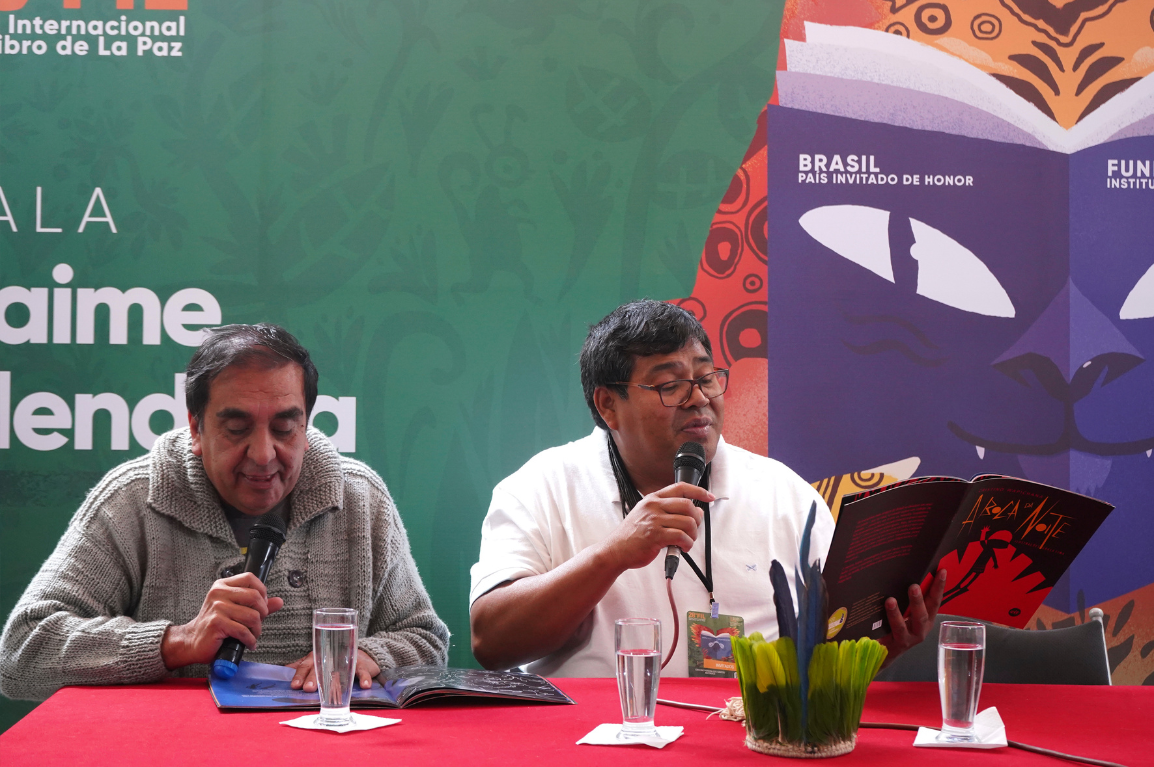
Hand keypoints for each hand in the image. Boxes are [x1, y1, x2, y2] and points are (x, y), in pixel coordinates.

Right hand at [161, 572, 284, 669]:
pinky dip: (250, 639)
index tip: (262, 605)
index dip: (262, 591)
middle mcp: (219, 593)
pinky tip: (248, 643)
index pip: (250, 578)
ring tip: (253, 635)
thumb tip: (279, 601)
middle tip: (258, 623)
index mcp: (223, 585)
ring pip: (252, 616)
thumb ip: (257, 605)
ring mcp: (217, 607)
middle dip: (262, 613)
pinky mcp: (216, 622)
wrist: (193, 641)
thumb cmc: (215, 625)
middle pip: (255, 597)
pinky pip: (243, 630)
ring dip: (257, 630)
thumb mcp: (236, 610)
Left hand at [288, 650, 380, 691]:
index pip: (306, 666)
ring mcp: (346, 660)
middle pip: (321, 668)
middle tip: (308, 688)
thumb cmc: (334, 659)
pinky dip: (364, 677)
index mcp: (317, 657)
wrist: (361, 653)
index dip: (300, 675)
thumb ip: (301, 665)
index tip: (294, 686)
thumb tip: (283, 670)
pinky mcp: (361, 664)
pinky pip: (362, 671)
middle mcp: (330, 658)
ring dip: (337, 680)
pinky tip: (364, 685)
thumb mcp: (316, 660)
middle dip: (314, 678)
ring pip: (340, 670)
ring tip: (333, 691)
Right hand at [602, 482, 713, 570]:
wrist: (616, 550)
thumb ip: (668, 511)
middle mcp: (653, 506)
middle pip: (687, 505)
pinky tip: (682, 548)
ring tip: (687, 541)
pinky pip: (681, 537)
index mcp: (652, 499)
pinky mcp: (655, 536)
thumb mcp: (646, 514)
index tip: (709, 496)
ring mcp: (654, 520)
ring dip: (693, 535)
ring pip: (687, 522)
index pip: (680, 487)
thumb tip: (695, 512)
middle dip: (697, 519)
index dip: (698, 491)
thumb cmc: (632, 535)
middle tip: (694, 529)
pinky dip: (687, 544)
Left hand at [879, 569, 946, 663]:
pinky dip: (882, 625)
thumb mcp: (905, 611)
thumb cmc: (896, 625)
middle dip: (918, 600)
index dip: (939, 587)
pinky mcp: (891, 646)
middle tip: (913, 586)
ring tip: (890, 601)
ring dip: (896, 613)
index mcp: (925, 618)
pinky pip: (886, 634)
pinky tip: (877, 614)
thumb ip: (907, 597)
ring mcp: (906, 639)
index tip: (942, 571)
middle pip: (921, 615)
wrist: (883, 652)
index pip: (934, 601)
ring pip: (902, 627)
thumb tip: (904, 571)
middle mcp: (920, 630)